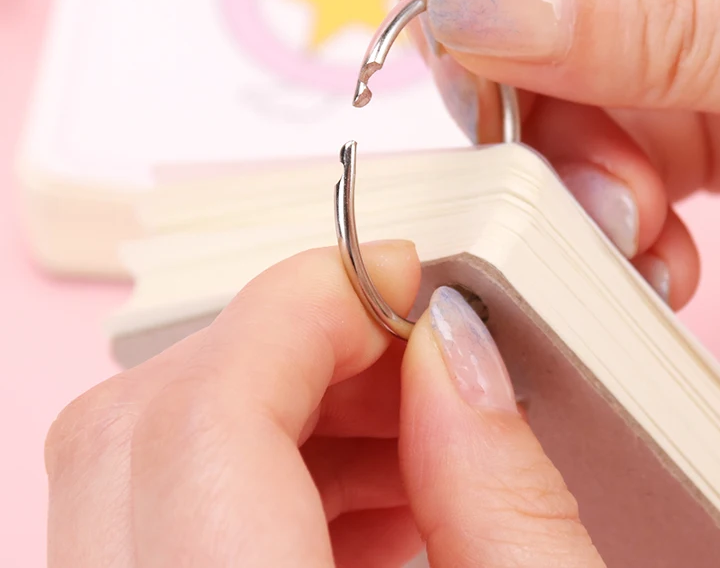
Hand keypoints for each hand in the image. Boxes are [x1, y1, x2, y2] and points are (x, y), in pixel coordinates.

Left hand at [45, 242, 605, 566]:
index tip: (397, 273)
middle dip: (283, 349)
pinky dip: (254, 482)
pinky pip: (145, 527)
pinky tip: (371, 512)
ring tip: (408, 440)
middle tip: (411, 347)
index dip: (300, 307)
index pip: (201, 418)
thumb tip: (456, 339)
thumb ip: (506, 493)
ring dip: (273, 414)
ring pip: (131, 466)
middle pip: (136, 426)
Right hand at [394, 0, 719, 310]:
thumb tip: (471, 12)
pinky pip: (589, 92)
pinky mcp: (698, 47)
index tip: (445, 1)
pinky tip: (644, 231)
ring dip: (544, 121)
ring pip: (533, 3)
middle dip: (480, 1)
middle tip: (496, 109)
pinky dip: (591, 168)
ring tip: (617, 214)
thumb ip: (666, 18)